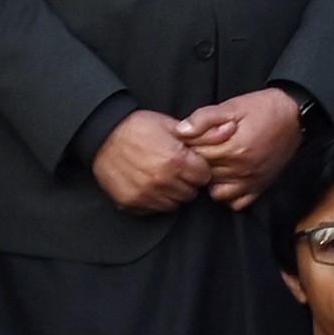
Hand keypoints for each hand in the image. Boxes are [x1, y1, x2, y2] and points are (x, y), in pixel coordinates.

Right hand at [89, 109, 215, 214]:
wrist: (103, 134)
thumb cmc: (139, 126)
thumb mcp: (172, 125)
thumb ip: (204, 133)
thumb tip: (230, 129)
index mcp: (176, 161)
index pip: (204, 177)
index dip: (198, 169)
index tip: (189, 162)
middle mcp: (163, 180)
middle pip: (190, 193)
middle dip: (186, 182)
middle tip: (174, 169)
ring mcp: (146, 194)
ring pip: (173, 204)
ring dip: (171, 192)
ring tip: (160, 176)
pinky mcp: (132, 203)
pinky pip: (153, 209)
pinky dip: (153, 200)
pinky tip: (147, 184)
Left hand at [186, 85, 311, 207]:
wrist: (294, 116)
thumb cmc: (262, 109)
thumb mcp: (232, 106)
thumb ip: (205, 117)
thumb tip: (181, 131)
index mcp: (233, 148)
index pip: (197, 155)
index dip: (190, 146)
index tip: (192, 139)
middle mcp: (241, 169)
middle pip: (205, 174)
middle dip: (198, 162)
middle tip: (200, 150)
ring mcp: (251, 181)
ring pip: (216, 193)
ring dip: (211, 181)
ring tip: (214, 165)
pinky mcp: (259, 187)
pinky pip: (236, 203)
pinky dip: (229, 195)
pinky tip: (227, 179)